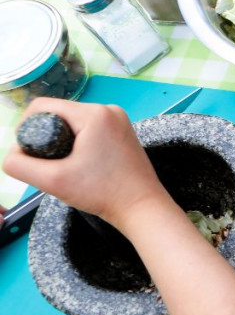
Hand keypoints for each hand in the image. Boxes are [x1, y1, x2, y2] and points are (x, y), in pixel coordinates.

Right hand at [2, 99, 168, 229]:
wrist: (141, 207)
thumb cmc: (104, 193)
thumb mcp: (52, 181)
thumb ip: (20, 165)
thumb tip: (11, 154)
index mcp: (94, 113)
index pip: (42, 107)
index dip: (27, 129)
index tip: (31, 154)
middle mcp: (108, 109)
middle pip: (57, 114)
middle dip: (47, 138)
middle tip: (51, 165)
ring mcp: (117, 120)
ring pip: (72, 122)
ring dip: (62, 142)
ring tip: (68, 167)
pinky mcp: (121, 131)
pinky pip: (87, 129)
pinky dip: (77, 144)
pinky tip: (81, 165)